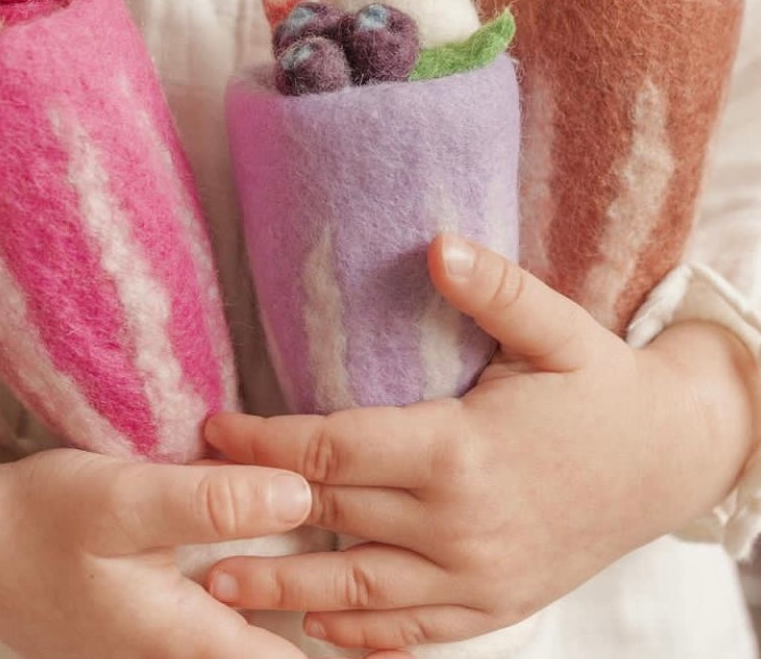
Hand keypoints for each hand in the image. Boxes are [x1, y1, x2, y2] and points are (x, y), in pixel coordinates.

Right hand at [0, 405, 383, 658]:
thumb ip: (210, 502)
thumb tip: (299, 497)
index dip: (352, 648)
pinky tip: (278, 557)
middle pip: (275, 652)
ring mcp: (163, 641)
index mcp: (184, 641)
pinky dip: (261, 596)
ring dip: (297, 608)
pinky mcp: (153, 617)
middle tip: (399, 598)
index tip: (406, 639)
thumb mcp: (123, 500)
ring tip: (357, 569)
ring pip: (250, 637)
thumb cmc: (40, 520)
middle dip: (330, 623)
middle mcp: (178, 654)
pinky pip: (224, 620)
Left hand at [203, 234, 759, 649]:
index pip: (332, 450)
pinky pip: (414, 632)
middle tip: (185, 502)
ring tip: (215, 588)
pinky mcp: (497, 605)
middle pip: (331, 517)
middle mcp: (460, 524)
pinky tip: (314, 629)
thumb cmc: (607, 388)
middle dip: (254, 509)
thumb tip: (436, 241)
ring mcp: (478, 577)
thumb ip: (494, 288)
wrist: (675, 459)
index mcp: (460, 450)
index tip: (214, 429)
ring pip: (358, 593)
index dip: (264, 443)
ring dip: (283, 592)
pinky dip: (358, 636)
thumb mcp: (560, 329)